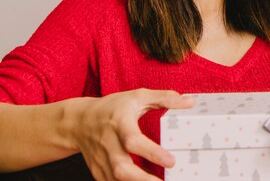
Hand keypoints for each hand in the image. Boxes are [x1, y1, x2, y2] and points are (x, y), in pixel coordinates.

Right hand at [69, 89, 194, 180]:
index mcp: (119, 124)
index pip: (133, 141)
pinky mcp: (99, 172)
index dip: (151, 152)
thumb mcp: (138, 97)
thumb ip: (164, 98)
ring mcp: (102, 161)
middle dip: (142, 179)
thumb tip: (190, 102)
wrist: (79, 121)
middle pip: (121, 168)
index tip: (171, 161)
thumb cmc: (113, 107)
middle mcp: (109, 144)